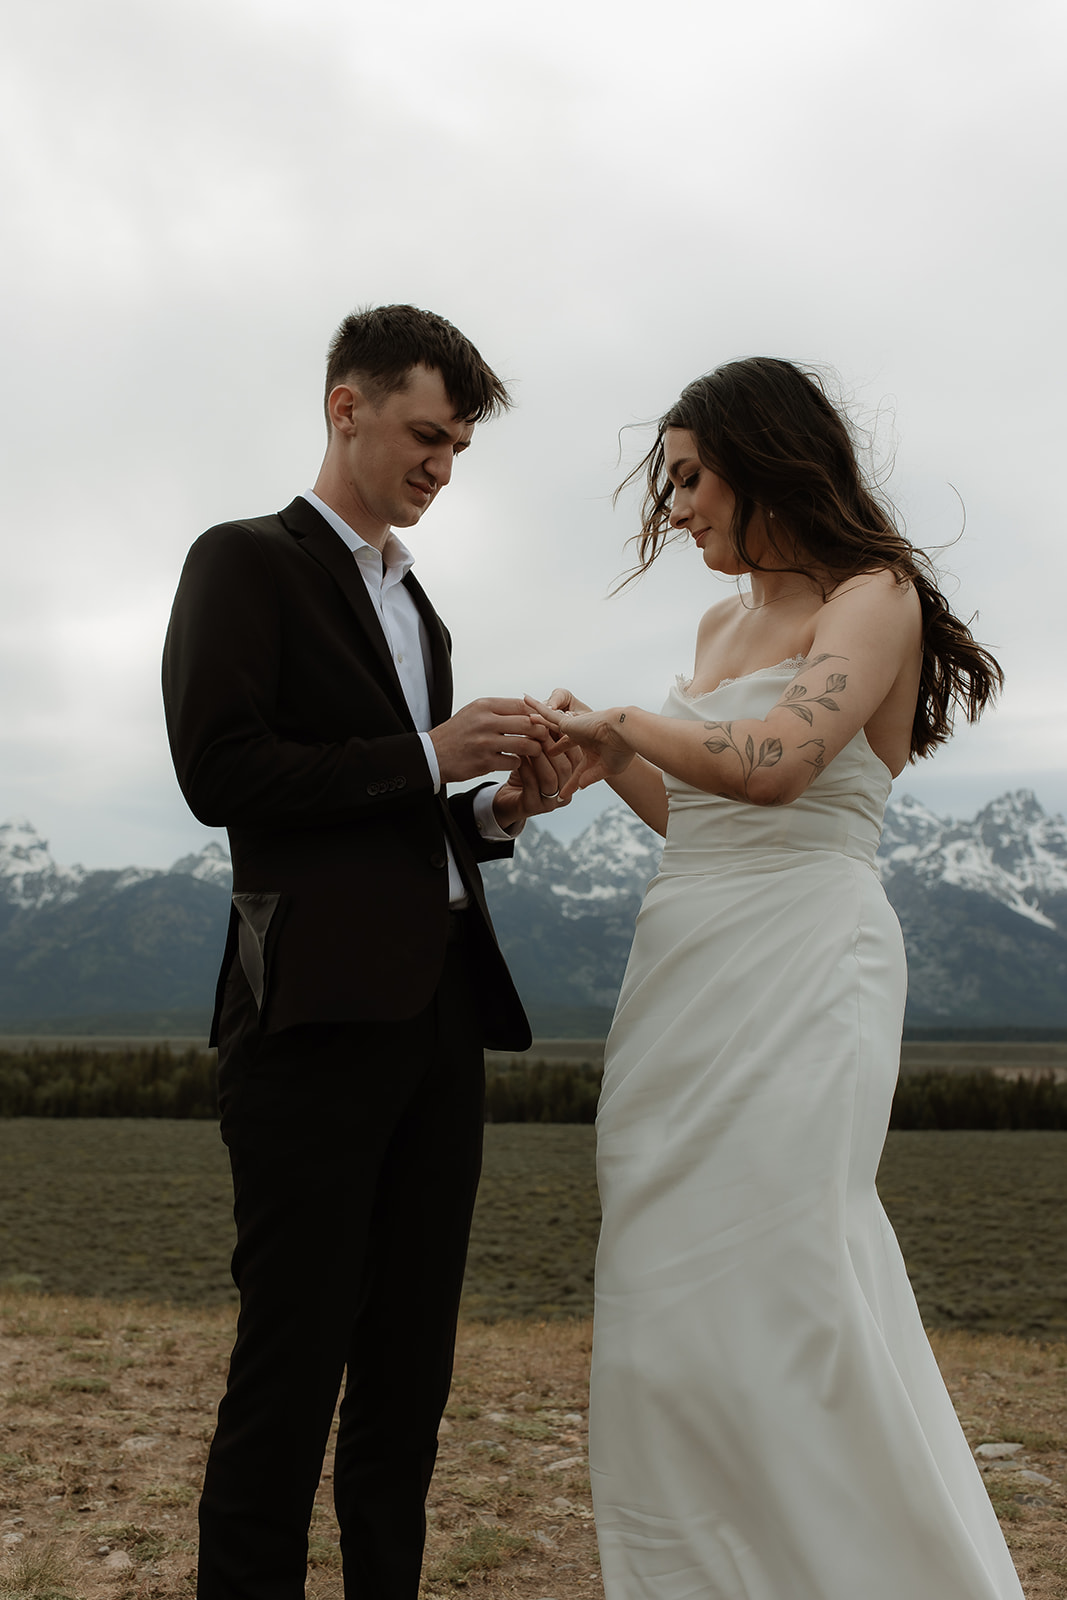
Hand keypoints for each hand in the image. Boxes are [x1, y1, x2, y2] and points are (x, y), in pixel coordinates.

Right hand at [429, 698, 547, 783]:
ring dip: (534, 749)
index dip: (538, 714)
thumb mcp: (475, 712)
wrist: (432, 754)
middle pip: (528, 723)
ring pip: (525, 744)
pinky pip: (514, 762)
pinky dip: (518, 763)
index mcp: (484, 705)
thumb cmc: (457, 733)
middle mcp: (485, 721)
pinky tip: (514, 762)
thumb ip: (500, 710)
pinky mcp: (484, 762)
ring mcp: (485, 742)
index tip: (543, 721)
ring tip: (533, 751)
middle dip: (541, 731)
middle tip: (544, 737)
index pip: (522, 705)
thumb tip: (531, 710)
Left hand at [492, 724, 581, 828]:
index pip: (575, 757)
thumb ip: (548, 739)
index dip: (565, 738)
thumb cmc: (524, 772)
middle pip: (566, 767)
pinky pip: (532, 785)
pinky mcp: (533, 807)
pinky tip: (517, 755)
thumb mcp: (538, 753)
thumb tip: (555, 711)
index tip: (554, 721)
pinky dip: (525, 767)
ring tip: (528, 740)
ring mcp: (550, 802)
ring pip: (551, 777)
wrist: (505, 798)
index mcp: (572, 778)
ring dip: (539, 757)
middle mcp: (565, 792)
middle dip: (552, 746)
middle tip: (539, 728)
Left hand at [525, 694, 634, 798]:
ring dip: (537, 723)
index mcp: (593, 750)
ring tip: (522, 720)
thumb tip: (579, 787)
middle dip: (547, 748)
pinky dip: (536, 707)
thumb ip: (591, 776)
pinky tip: (525, 699)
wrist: (624, 733)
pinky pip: (546, 713)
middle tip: (532, 751)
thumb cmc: (621, 750)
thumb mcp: (607, 768)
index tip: (561, 795)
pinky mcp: (566, 722)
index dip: (570, 783)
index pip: (577, 769)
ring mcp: (573, 729)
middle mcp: (581, 738)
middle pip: (558, 744)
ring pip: (549, 726)